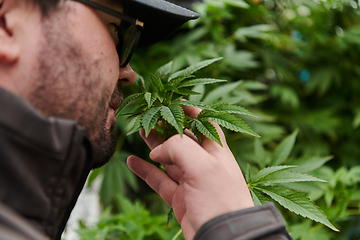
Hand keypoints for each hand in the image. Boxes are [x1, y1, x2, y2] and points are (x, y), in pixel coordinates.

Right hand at [127, 106, 253, 239]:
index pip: (204, 124)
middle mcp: (204, 165)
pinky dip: (146, 170)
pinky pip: (159, 180)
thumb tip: (157, 149)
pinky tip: (132, 161)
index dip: (191, 112)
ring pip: (169, 159)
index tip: (173, 102)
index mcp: (216, 152)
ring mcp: (191, 182)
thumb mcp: (203, 167)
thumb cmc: (221, 202)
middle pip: (182, 140)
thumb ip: (178, 149)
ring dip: (153, 146)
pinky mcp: (179, 199)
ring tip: (138, 132)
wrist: (224, 239)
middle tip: (148, 116)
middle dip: (166, 127)